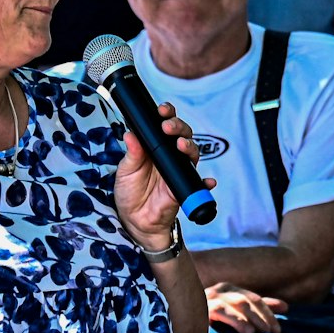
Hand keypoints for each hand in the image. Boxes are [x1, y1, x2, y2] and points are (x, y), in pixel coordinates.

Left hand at [114, 101, 213, 250]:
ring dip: (190, 147)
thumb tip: (130, 133)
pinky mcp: (184, 187)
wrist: (135, 221)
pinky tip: (208, 181)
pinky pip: (200, 183)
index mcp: (155, 148)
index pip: (165, 127)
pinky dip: (206, 182)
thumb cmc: (130, 193)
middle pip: (183, 135)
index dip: (167, 115)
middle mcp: (170, 156)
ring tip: (182, 146)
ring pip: (192, 154)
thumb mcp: (125, 171)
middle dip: (179, 127)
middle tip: (168, 127)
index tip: (162, 111)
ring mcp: (179, 171)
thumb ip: (132, 153)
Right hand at [207, 282, 288, 332]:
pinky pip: (221, 313)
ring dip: (251, 319)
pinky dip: (235, 321)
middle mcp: (220, 291)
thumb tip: (286, 307)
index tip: (280, 325)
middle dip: (263, 316)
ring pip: (236, 305)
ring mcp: (209, 298)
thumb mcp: (238, 313)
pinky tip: (245, 332)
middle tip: (274, 332)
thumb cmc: (212, 321)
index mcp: (230, 290)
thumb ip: (260, 308)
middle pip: (247, 301)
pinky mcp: (200, 310)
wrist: (180, 326)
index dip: (269, 310)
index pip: (254, 298)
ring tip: (261, 332)